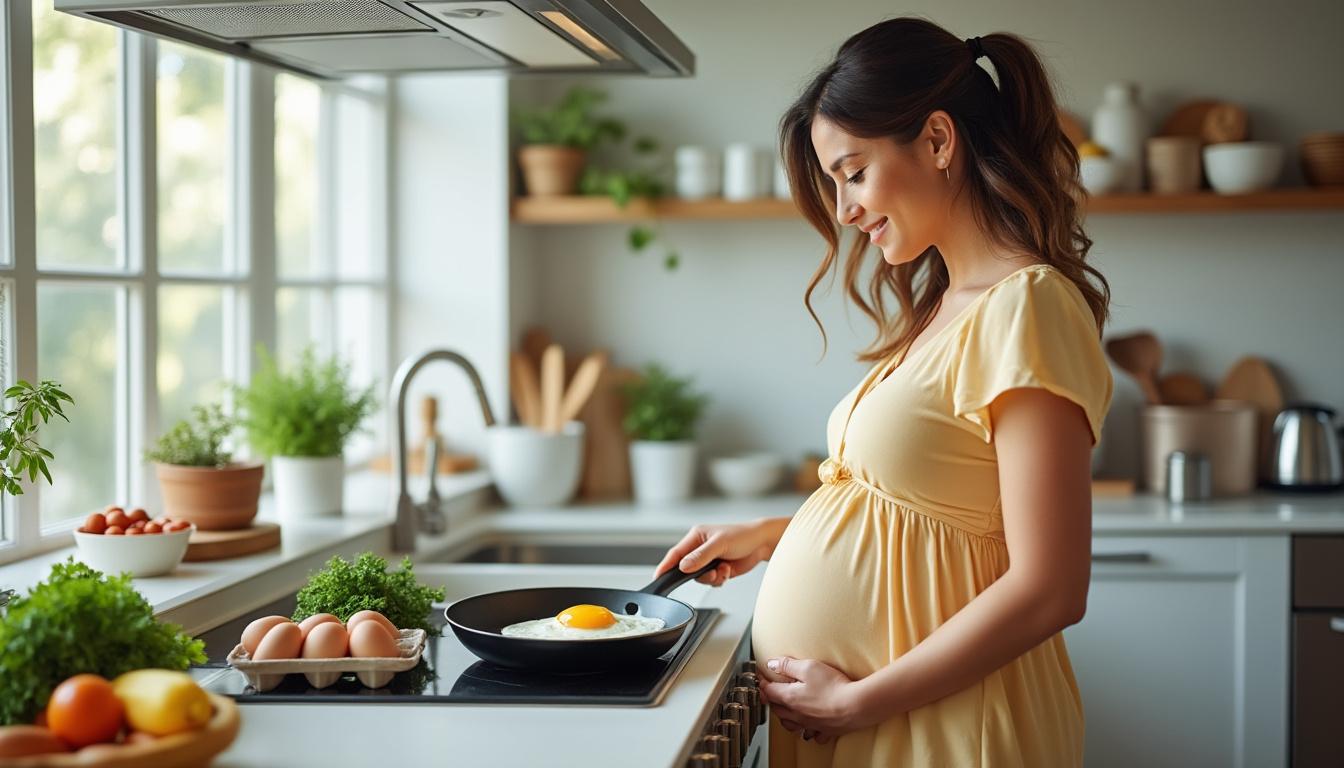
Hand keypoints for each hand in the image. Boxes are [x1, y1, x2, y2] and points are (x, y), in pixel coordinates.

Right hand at [652, 519, 780, 586]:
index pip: (675, 553)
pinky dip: (719, 580)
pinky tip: (728, 571)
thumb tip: (683, 567)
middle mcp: (700, 549)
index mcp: (696, 537)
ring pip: (699, 578)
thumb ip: (700, 556)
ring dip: (711, 578)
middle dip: (698, 574)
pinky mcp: (718, 569)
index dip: (665, 566)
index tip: (657, 577)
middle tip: (711, 572)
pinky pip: (711, 581)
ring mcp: (709, 560)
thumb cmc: (743, 535)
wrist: (762, 544)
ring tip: (723, 570)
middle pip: (686, 569)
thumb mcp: (720, 544)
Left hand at [760, 657, 871, 744]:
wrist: (856, 706)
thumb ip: (788, 665)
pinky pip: (812, 734)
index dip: (762, 682)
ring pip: (790, 725)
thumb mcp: (808, 667)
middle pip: (777, 709)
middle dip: (771, 699)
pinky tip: (810, 726)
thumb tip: (772, 664)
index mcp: (790, 697)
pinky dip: (807, 731)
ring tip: (786, 711)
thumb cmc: (833, 686)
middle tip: (770, 691)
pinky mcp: (825, 730)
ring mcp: (811, 724)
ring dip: (785, 718)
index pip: (769, 691)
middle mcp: (797, 714)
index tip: (760, 677)